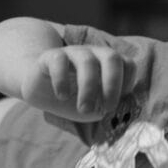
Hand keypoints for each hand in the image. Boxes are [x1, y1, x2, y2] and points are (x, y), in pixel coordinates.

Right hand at [20, 45, 135, 121]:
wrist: (40, 86)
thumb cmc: (74, 97)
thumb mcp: (95, 106)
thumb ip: (108, 108)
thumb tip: (121, 114)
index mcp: (109, 64)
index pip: (128, 64)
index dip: (126, 84)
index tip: (116, 104)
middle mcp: (94, 54)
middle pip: (112, 57)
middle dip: (113, 84)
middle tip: (107, 108)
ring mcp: (73, 53)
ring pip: (87, 61)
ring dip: (89, 87)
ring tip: (84, 109)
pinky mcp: (51, 56)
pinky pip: (59, 60)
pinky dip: (62, 80)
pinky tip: (62, 96)